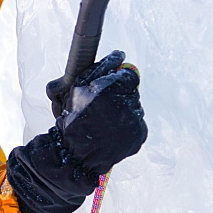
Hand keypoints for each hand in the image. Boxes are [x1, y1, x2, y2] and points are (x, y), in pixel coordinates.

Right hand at [57, 51, 147, 173]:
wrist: (76, 156)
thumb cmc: (73, 120)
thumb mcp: (77, 88)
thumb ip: (99, 68)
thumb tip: (119, 56)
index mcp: (111, 89)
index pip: (129, 74)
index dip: (119, 78)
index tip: (111, 83)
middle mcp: (127, 104)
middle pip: (132, 91)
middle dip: (119, 94)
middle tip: (103, 105)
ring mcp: (135, 122)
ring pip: (134, 107)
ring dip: (123, 110)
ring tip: (105, 121)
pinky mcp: (139, 136)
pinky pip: (137, 124)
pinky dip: (127, 125)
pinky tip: (111, 131)